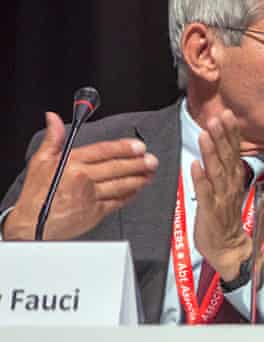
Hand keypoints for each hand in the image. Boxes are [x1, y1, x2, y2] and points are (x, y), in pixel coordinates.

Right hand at [4, 112, 157, 239]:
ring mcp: (90, 196)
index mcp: (71, 163)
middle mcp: (82, 178)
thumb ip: (54, 138)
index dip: (124, 147)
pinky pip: (117, 202)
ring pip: (120, 184)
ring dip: (139, 178)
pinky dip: (129, 195)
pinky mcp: (94, 212)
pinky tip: (137, 190)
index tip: (139, 146)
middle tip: (152, 159)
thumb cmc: (37, 194)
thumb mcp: (41, 161)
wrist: (31, 225)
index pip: (104, 151)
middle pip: (117, 167)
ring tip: (150, 173)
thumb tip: (53, 118)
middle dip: (138, 163)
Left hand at [191, 109, 251, 281]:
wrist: (229, 248)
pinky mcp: (210, 211)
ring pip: (216, 171)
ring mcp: (221, 197)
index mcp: (234, 178)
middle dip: (222, 136)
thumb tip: (221, 147)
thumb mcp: (228, 189)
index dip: (231, 133)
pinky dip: (200, 178)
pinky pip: (205, 193)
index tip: (228, 114)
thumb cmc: (225, 217)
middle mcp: (230, 185)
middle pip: (226, 157)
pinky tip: (194, 165)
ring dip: (211, 152)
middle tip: (217, 117)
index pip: (234, 151)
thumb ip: (225, 169)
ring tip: (205, 133)